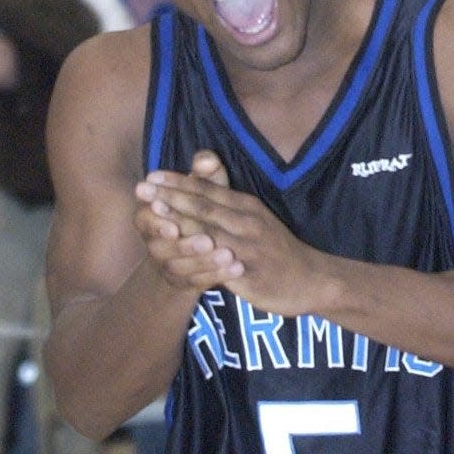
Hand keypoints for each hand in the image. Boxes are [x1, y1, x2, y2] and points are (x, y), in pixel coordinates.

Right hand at [135, 150, 243, 293]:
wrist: (188, 255)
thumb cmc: (197, 214)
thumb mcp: (199, 193)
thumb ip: (202, 176)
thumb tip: (208, 159)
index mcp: (147, 217)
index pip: (146, 219)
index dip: (158, 221)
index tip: (174, 224)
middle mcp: (152, 243)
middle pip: (164, 246)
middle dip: (187, 243)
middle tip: (208, 240)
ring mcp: (166, 266)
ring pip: (181, 267)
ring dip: (205, 261)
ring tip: (229, 254)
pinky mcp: (182, 283)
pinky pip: (198, 282)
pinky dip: (217, 275)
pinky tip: (238, 268)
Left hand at [137, 158, 322, 315]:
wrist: (312, 278)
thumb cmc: (276, 248)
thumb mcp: (255, 217)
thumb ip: (227, 203)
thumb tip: (200, 184)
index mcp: (246, 206)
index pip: (207, 190)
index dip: (178, 182)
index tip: (151, 175)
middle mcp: (247, 222)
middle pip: (203, 206)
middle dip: (170, 196)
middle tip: (141, 187)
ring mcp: (249, 248)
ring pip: (209, 231)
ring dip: (179, 220)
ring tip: (153, 212)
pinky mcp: (250, 273)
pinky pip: (221, 265)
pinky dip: (200, 257)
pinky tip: (180, 253)